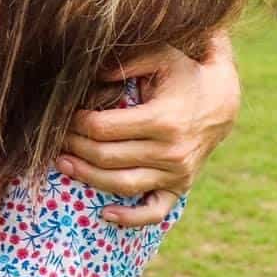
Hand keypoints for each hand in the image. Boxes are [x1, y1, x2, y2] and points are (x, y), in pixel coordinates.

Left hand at [60, 31, 240, 226]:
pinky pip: (154, 212)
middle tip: (54, 138)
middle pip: (106, 156)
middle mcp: (171, 151)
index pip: (103, 128)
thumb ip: (129, 62)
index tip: (63, 116)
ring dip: (87, 177)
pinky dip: (130, 218)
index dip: (76, 123)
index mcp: (162, 120)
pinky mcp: (180, 188)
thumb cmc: (183, 75)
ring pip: (122, 184)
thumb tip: (94, 73)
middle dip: (74, 146)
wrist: (222, 102)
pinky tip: (105, 214)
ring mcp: (177, 173)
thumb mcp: (161, 57)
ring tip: (63, 164)